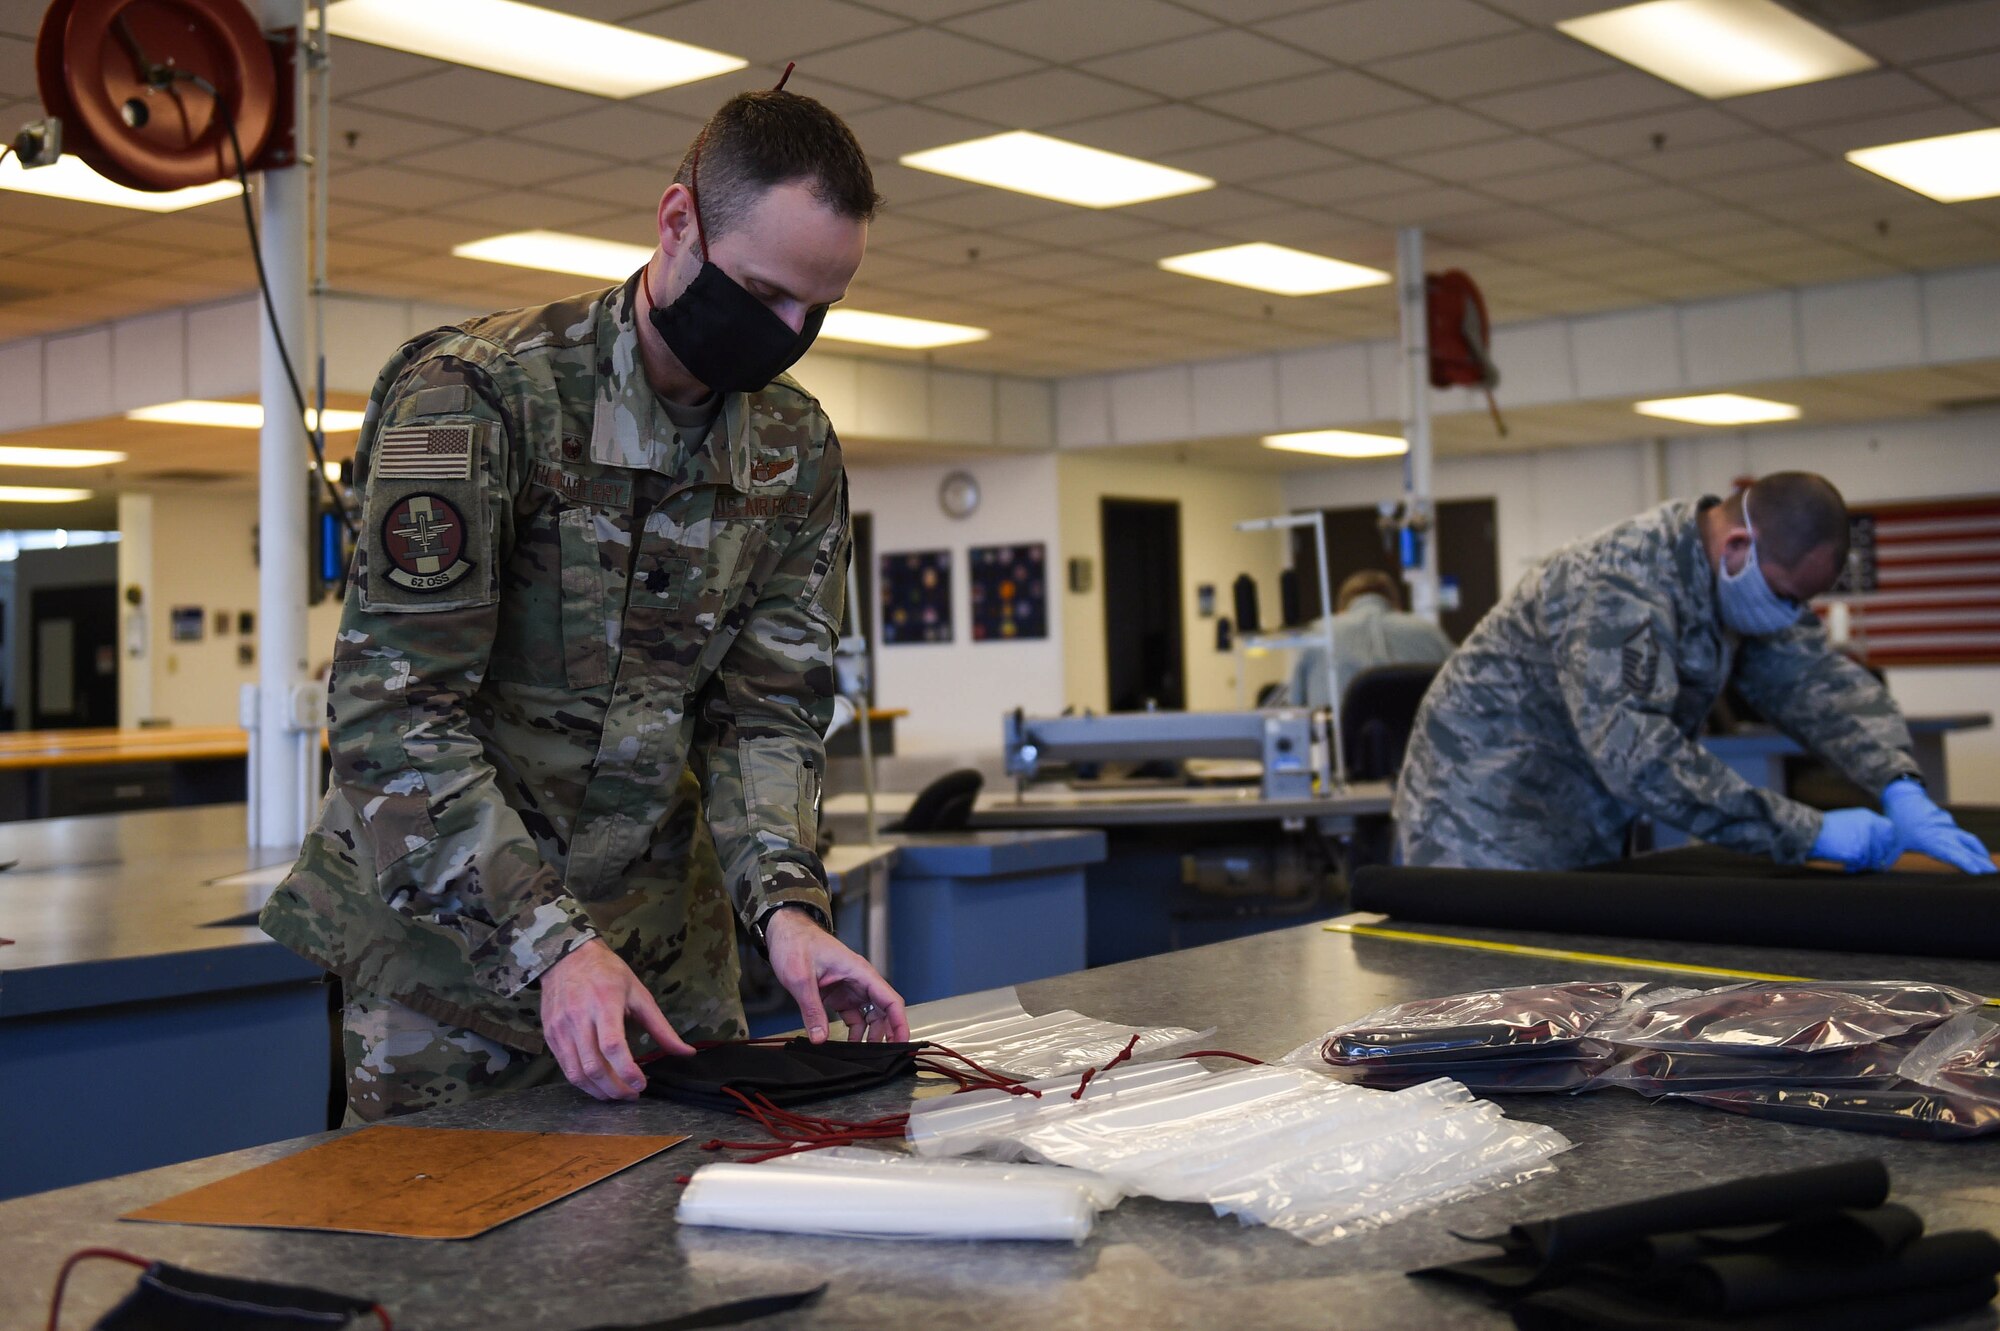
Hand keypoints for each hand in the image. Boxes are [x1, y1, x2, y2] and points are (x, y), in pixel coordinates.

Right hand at [539, 939, 692, 1100]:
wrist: (566, 957)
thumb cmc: (608, 973)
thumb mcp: (639, 994)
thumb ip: (661, 1027)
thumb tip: (686, 1053)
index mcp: (605, 1003)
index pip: (613, 1046)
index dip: (628, 1071)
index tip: (642, 1084)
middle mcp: (579, 1018)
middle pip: (594, 1066)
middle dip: (615, 1089)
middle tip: (632, 1095)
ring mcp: (560, 1028)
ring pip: (577, 1073)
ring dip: (599, 1091)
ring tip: (617, 1094)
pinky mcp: (550, 1036)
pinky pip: (565, 1068)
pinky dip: (583, 1082)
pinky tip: (599, 1084)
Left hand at [764, 906, 908, 1043]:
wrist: (784, 932)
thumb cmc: (795, 944)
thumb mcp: (801, 978)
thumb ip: (812, 1009)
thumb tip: (820, 1038)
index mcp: (859, 972)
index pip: (890, 999)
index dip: (899, 1022)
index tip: (902, 1043)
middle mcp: (859, 980)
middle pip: (884, 1010)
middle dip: (887, 1033)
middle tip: (883, 1058)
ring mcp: (850, 988)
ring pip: (870, 1015)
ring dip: (869, 1035)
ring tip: (862, 1056)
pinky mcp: (839, 994)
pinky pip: (853, 1016)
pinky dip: (854, 1031)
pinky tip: (847, 1045)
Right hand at [1811, 808, 1899, 872]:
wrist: (1811, 831)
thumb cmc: (1826, 828)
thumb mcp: (1849, 820)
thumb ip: (1865, 828)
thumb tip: (1878, 845)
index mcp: (1868, 817)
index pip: (1889, 830)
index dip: (1888, 843)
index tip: (1884, 851)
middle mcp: (1870, 827)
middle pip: (1884, 847)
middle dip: (1878, 858)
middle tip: (1872, 864)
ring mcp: (1866, 839)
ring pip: (1872, 858)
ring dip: (1863, 863)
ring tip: (1850, 861)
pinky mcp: (1859, 851)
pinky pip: (1861, 864)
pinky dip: (1853, 867)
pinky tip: (1845, 863)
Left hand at [1882, 779, 1997, 874]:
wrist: (1904, 798)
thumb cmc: (1897, 821)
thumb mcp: (1893, 841)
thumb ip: (1889, 856)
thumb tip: (1880, 867)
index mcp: (1930, 840)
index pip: (1951, 854)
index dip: (1965, 862)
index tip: (1978, 871)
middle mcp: (1944, 834)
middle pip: (1966, 849)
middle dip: (1980, 862)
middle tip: (1993, 873)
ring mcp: (1949, 828)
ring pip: (1969, 841)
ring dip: (1980, 853)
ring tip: (1989, 867)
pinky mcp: (1950, 825)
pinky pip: (1965, 837)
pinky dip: (1973, 846)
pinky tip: (1979, 855)